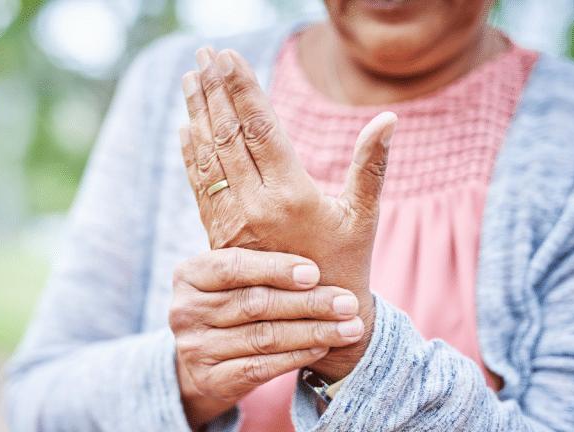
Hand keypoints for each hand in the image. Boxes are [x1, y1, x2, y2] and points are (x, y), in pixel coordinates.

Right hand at [169, 248, 362, 427]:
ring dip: (313, 331)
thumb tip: (313, 206)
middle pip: (253, 303)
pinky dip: (297, 356)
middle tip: (348, 302)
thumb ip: (265, 250)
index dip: (275, 268)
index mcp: (188, 274)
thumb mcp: (240, 273)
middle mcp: (183, 310)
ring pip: (263, 337)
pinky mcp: (209, 379)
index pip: (232, 266)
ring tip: (349, 326)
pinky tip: (323, 346)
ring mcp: (193, 348)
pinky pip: (261, 367)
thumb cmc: (239, 299)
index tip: (315, 272)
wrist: (212, 356)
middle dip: (308, 303)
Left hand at [179, 47, 396, 379]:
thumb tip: (388, 118)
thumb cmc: (348, 265)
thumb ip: (371, 166)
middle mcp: (255, 205)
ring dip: (197, 115)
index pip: (260, 128)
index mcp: (291, 194)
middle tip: (204, 53)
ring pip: (210, 158)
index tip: (228, 56)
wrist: (314, 322)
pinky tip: (185, 130)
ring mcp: (232, 222)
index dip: (243, 89)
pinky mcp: (220, 236)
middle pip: (228, 136)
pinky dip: (192, 156)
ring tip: (190, 79)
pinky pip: (201, 188)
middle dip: (215, 91)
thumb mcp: (363, 216)